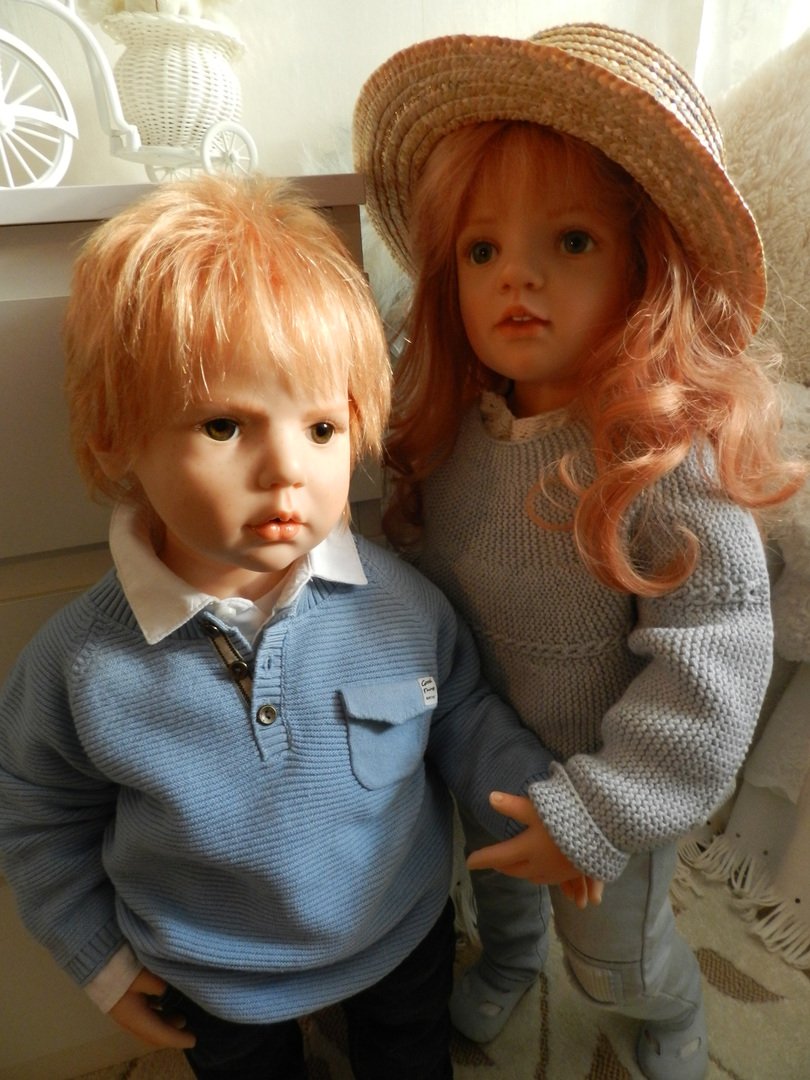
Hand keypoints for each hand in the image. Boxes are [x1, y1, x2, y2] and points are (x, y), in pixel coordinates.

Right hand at [108, 969, 195, 1048]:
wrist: (93, 958)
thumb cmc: (120, 969)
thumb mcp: (145, 976)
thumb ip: (161, 987)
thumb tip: (172, 994)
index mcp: (134, 1018)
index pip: (160, 1034)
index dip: (177, 1039)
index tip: (193, 1040)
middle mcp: (129, 1019)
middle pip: (152, 1033)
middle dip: (170, 1032)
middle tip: (188, 1025)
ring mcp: (125, 1010)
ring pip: (148, 1023)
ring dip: (164, 1021)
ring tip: (180, 1013)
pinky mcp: (123, 1000)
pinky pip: (144, 1012)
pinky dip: (157, 1011)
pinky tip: (165, 1001)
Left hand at [467, 791, 602, 908]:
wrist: (604, 833)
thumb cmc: (567, 817)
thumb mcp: (538, 807)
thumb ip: (513, 805)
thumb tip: (490, 797)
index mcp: (527, 850)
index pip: (498, 856)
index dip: (482, 858)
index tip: (469, 862)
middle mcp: (539, 866)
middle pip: (515, 869)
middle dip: (502, 866)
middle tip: (493, 862)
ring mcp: (557, 872)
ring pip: (533, 877)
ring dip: (521, 872)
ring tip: (515, 867)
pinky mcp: (572, 873)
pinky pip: (553, 880)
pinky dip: (542, 877)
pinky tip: (543, 874)